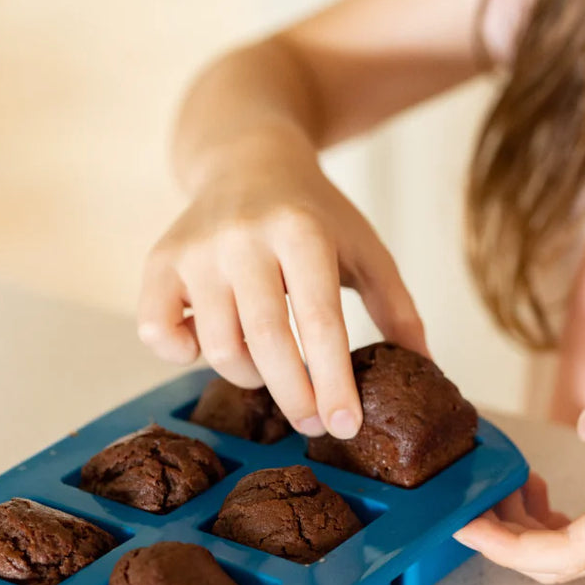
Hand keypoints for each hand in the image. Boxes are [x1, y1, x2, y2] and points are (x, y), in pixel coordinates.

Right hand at [138, 139, 427, 437]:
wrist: (247, 159)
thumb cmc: (312, 214)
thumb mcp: (363, 247)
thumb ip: (396, 306)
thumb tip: (427, 368)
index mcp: (301, 230)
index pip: (320, 320)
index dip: (333, 381)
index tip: (345, 426)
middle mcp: (242, 237)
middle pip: (266, 340)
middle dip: (294, 396)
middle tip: (313, 425)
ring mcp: (195, 250)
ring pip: (217, 346)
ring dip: (250, 376)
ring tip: (273, 370)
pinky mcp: (159, 263)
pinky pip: (157, 333)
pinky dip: (182, 355)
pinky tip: (209, 343)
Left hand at [453, 344, 584, 582]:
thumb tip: (584, 430)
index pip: (565, 553)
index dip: (508, 548)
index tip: (466, 527)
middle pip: (559, 563)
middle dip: (505, 543)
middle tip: (465, 508)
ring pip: (569, 551)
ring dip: (523, 529)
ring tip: (499, 488)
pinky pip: (583, 531)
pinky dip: (546, 518)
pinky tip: (535, 486)